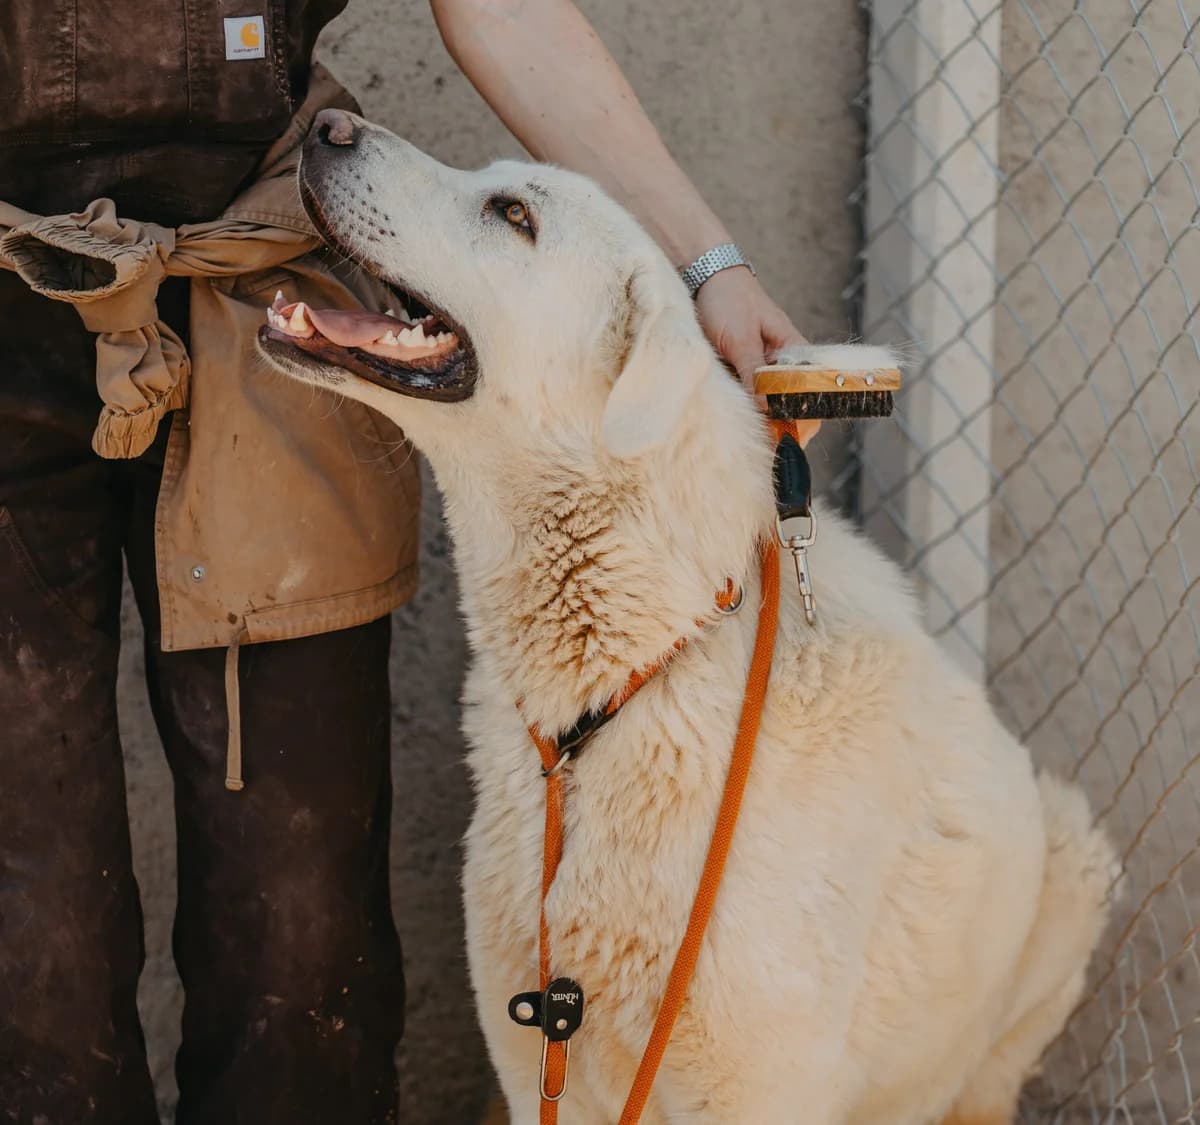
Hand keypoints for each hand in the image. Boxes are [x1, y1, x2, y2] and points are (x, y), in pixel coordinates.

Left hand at [694, 267, 819, 445]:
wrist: (704, 276)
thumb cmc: (728, 300)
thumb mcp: (740, 339)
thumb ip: (753, 373)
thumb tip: (766, 409)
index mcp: (795, 352)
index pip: (813, 395)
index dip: (803, 421)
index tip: (785, 440)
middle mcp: (783, 364)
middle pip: (793, 407)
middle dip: (781, 428)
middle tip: (763, 447)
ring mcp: (763, 370)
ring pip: (769, 406)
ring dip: (761, 421)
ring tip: (748, 437)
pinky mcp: (742, 372)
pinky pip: (749, 398)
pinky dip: (744, 410)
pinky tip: (735, 421)